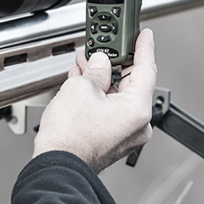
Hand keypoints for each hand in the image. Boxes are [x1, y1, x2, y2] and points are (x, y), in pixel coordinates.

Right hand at [33, 28, 155, 172]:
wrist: (57, 167)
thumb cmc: (70, 137)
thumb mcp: (82, 87)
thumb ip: (97, 69)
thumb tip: (101, 63)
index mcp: (138, 109)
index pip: (147, 69)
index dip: (144, 47)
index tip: (144, 35)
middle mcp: (137, 124)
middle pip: (131, 83)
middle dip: (113, 63)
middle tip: (102, 47)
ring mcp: (125, 134)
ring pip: (118, 96)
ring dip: (102, 79)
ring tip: (85, 64)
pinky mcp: (112, 140)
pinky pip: (111, 110)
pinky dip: (99, 96)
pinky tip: (84, 84)